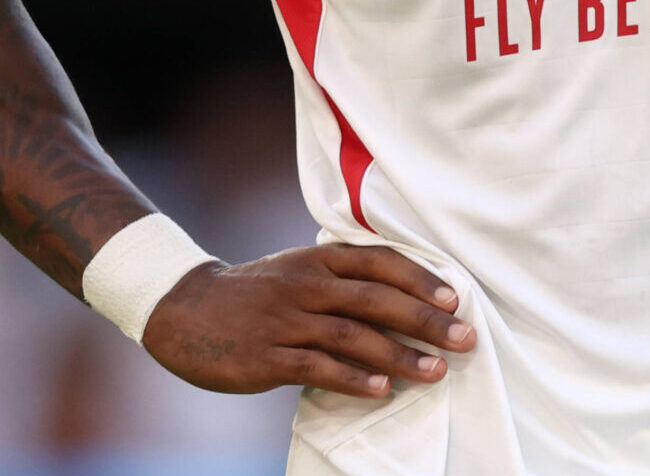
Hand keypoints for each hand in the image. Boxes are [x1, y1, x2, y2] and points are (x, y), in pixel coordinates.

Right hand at [141, 243, 475, 398]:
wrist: (185, 309)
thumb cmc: (256, 293)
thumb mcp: (298, 269)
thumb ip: (344, 277)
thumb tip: (406, 294)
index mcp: (318, 259)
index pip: (379, 262)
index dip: (420, 278)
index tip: (456, 298)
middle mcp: (306, 284)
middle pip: (376, 298)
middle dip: (425, 319)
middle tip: (464, 339)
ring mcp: (285, 320)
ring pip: (352, 335)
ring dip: (398, 355)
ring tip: (435, 372)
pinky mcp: (266, 355)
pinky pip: (316, 367)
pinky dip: (352, 378)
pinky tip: (381, 390)